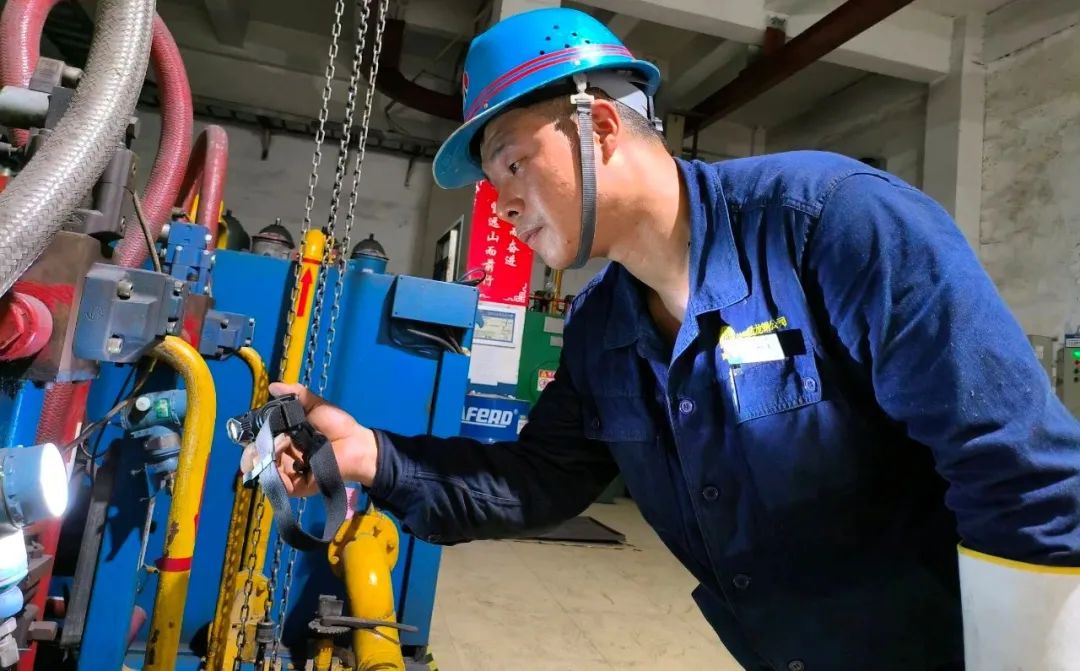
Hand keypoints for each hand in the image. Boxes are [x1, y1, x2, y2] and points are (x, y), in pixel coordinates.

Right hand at [241, 382, 378, 495]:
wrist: (356, 444)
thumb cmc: (337, 425)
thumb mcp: (315, 406)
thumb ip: (295, 395)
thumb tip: (273, 386)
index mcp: (283, 437)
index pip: (258, 438)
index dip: (251, 435)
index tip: (250, 429)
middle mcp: (281, 455)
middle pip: (254, 456)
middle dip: (252, 449)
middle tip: (261, 442)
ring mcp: (286, 472)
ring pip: (261, 469)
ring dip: (264, 456)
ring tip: (281, 445)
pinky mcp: (294, 486)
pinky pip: (275, 484)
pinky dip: (273, 472)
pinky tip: (280, 458)